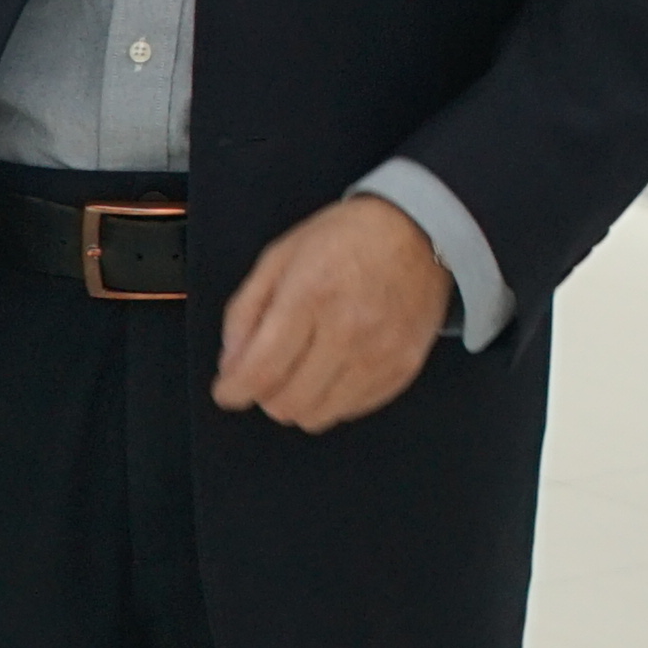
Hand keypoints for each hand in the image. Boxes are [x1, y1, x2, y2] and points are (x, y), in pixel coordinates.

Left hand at [214, 192, 449, 432]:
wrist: (419, 231)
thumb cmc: (349, 238)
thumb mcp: (279, 256)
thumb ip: (245, 311)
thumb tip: (231, 363)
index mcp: (310, 296)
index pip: (261, 372)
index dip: (233, 391)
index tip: (227, 390)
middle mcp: (348, 330)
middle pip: (287, 403)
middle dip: (264, 395)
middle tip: (266, 373)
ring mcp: (379, 354)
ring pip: (318, 416)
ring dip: (299, 402)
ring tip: (300, 371)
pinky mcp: (402, 368)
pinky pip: (352, 410)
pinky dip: (333, 398)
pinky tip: (333, 368)